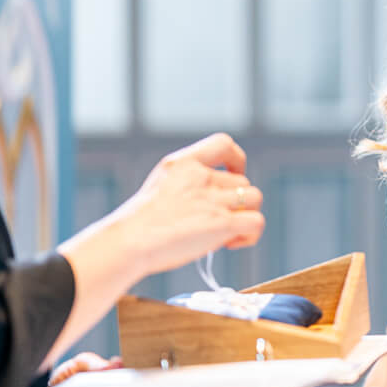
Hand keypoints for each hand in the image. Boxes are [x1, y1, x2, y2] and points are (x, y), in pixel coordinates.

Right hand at [111, 132, 265, 275]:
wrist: (129, 242)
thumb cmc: (140, 223)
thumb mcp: (161, 185)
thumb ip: (189, 184)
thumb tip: (218, 201)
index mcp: (183, 163)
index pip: (223, 143)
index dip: (236, 158)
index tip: (234, 172)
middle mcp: (200, 177)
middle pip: (243, 181)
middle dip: (236, 202)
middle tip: (215, 222)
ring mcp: (212, 199)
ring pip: (254, 198)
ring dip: (246, 216)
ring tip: (226, 233)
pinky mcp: (221, 223)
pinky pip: (256, 221)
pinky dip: (250, 234)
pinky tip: (231, 243)